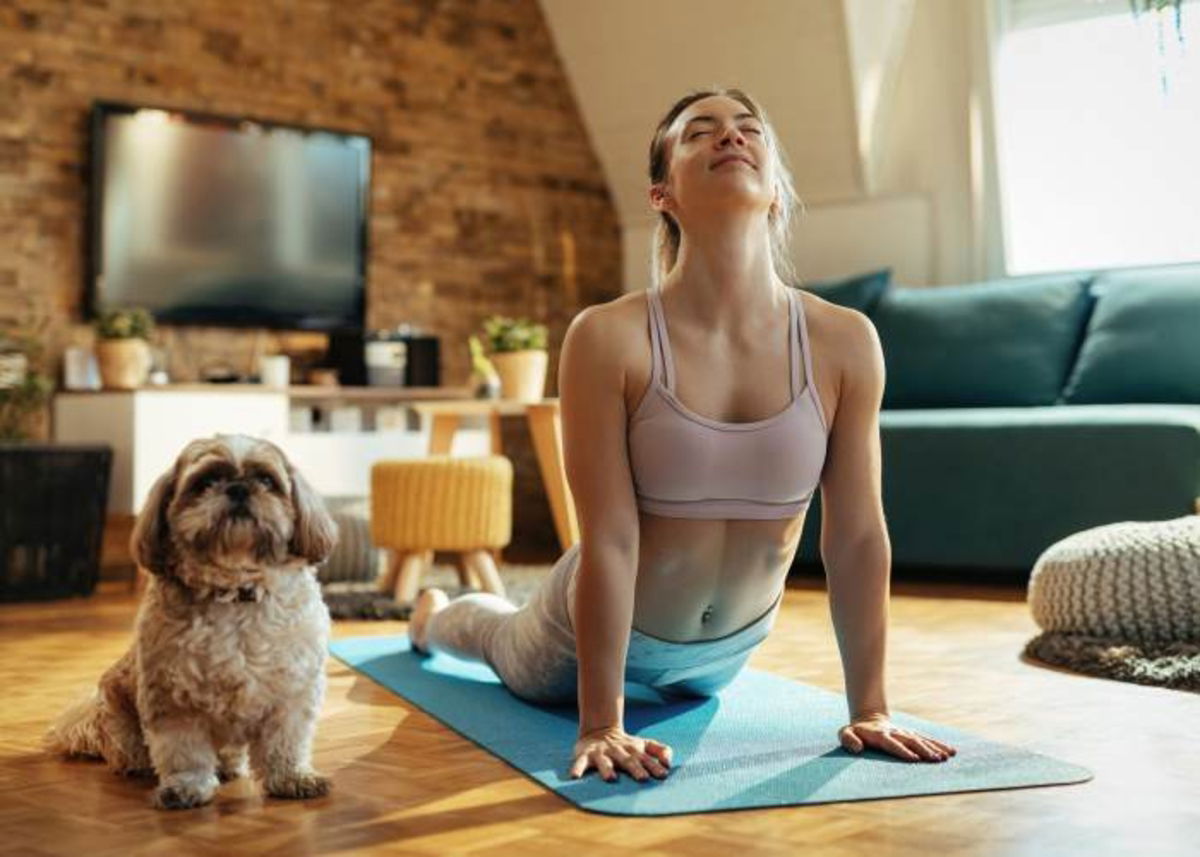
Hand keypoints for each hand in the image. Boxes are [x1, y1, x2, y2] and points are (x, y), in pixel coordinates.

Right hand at [570, 726, 672, 782]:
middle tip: (642, 779)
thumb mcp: (643, 744)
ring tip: (611, 779)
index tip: (663, 775)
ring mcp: (601, 752)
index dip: (654, 766)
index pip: (645, 758)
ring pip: (604, 761)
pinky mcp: (585, 754)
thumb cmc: (626, 745)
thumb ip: (659, 750)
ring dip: (607, 769)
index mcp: (633, 749)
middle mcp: (618, 750)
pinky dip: (577, 768)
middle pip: (627, 760)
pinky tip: (575, 777)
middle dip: (635, 769)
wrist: (598, 730)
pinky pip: (580, 762)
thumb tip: (669, 762)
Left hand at [838, 713, 956, 762]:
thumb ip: (848, 739)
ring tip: (946, 756)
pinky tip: (951, 751)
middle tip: (936, 760)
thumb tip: (857, 748)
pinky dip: (938, 744)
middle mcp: (895, 733)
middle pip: (911, 741)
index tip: (914, 759)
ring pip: (921, 740)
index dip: (902, 751)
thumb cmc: (855, 731)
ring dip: (934, 748)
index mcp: (880, 735)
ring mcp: (905, 733)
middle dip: (924, 750)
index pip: (892, 744)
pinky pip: (926, 739)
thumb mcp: (844, 733)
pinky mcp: (911, 734)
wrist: (868, 718)